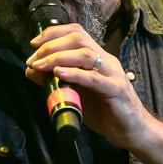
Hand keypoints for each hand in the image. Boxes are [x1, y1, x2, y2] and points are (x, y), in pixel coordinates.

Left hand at [25, 23, 153, 148]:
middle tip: (33, 60)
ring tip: (40, 66)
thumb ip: (55, 81)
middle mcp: (106, 61)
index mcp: (97, 58)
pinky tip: (59, 74)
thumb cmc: (104, 111)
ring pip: (85, 55)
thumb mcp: (75, 93)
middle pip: (78, 39)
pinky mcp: (116, 90)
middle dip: (51, 45)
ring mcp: (112, 74)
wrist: (131, 130)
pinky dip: (75, 74)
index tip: (34, 43)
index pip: (76, 33)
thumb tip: (31, 71)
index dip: (54, 33)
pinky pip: (94, 79)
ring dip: (58, 57)